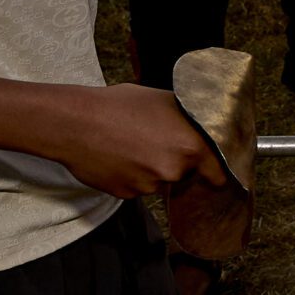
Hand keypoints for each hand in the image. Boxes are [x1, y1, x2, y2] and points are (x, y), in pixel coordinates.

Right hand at [48, 82, 227, 198]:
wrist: (76, 123)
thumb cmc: (119, 105)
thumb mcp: (165, 100)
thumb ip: (189, 120)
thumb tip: (205, 126)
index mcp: (191, 146)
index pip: (219, 173)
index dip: (216, 171)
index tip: (213, 171)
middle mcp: (173, 170)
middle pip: (186, 175)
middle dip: (178, 163)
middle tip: (158, 143)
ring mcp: (148, 186)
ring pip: (159, 181)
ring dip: (153, 169)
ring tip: (133, 145)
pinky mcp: (126, 195)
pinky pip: (137, 187)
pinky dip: (132, 176)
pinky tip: (119, 156)